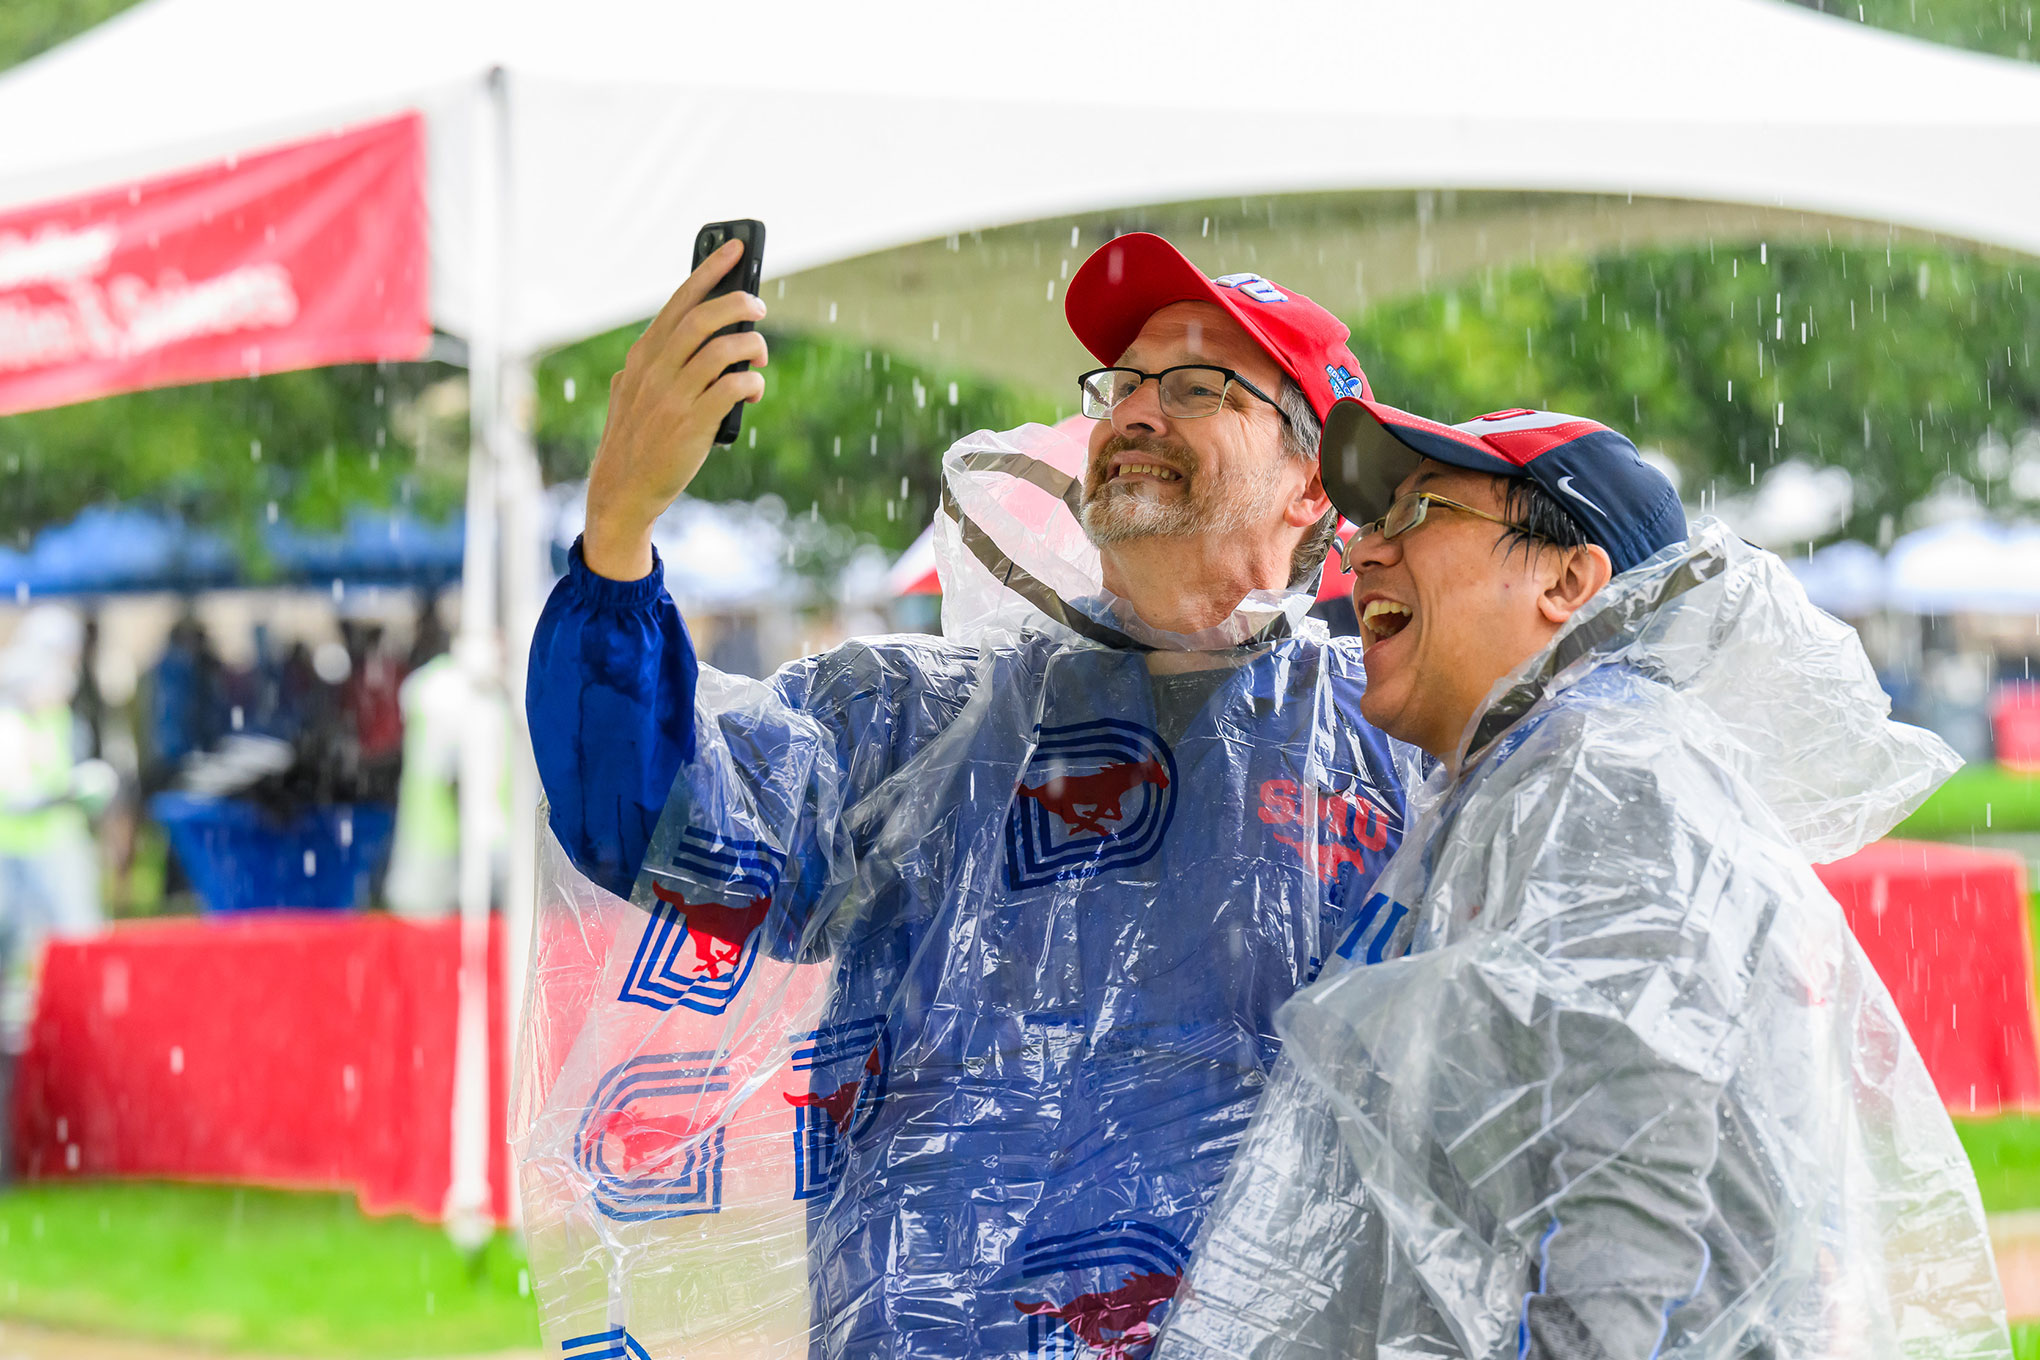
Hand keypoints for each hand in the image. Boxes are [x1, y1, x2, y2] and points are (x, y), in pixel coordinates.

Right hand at [582, 238, 769, 579]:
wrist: (621, 489)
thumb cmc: (636, 439)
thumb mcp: (633, 392)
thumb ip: (656, 365)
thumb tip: (701, 342)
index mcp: (643, 356)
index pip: (680, 301)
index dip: (710, 270)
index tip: (737, 248)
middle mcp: (656, 370)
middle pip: (705, 318)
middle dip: (740, 303)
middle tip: (761, 307)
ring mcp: (673, 396)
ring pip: (725, 350)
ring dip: (752, 346)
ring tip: (760, 355)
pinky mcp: (693, 424)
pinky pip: (733, 388)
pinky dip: (752, 382)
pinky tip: (754, 389)